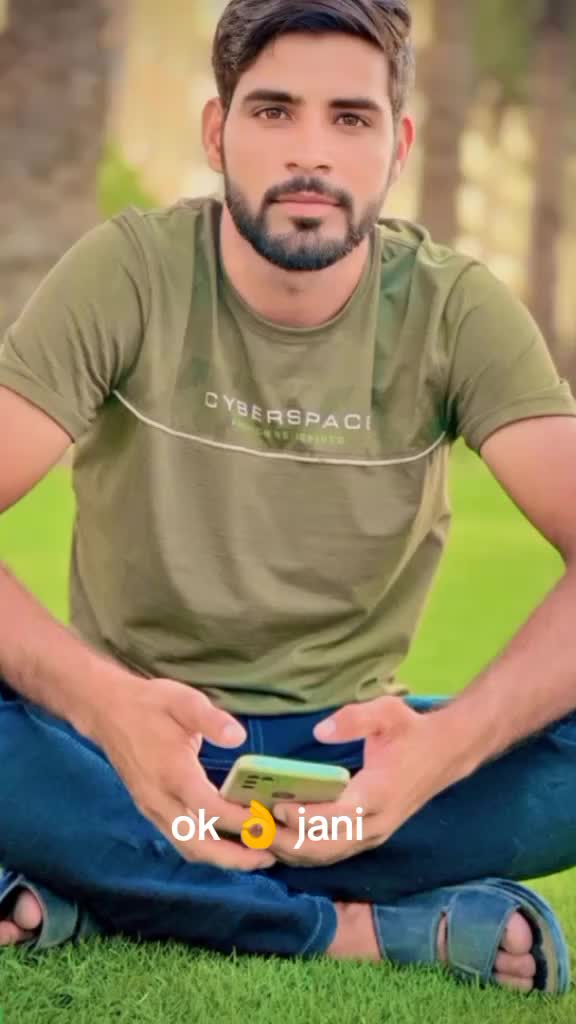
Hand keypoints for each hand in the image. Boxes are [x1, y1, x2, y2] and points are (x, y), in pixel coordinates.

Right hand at [91, 675, 276, 870]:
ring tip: (255, 856)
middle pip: (197, 844)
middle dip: (234, 857)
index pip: (209, 809)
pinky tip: (228, 844)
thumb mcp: (183, 700)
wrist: (106, 711)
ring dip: (221, 858)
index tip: (269, 823)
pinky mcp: (150, 810)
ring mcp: (152, 808)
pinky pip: (179, 839)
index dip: (240, 821)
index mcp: (172, 773)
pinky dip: (206, 848)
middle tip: (269, 857)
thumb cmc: (149, 704)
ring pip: (187, 847)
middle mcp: (160, 799)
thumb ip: (211, 719)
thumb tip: (239, 737)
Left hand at [268, 696, 457, 865]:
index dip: (303, 817)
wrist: (446, 753)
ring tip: (255, 835)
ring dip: (290, 849)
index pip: (334, 817)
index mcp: (377, 795)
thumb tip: (319, 731)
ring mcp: (373, 835)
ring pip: (326, 856)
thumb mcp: (388, 713)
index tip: (274, 805)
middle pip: (324, 847)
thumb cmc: (412, 731)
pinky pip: (332, 853)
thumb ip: (354, 719)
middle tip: (251, 826)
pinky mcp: (369, 837)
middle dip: (285, 840)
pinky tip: (277, 839)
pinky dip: (302, 850)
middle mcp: (374, 824)